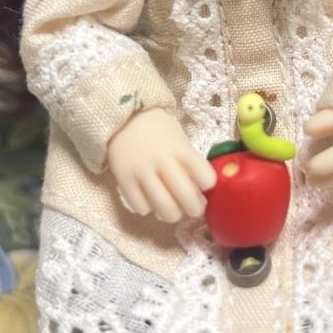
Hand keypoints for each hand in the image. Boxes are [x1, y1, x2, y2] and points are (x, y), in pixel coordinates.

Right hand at [107, 107, 216, 221]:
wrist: (124, 118)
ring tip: (173, 208)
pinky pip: (141, 207)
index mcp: (180, 149)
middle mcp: (162, 162)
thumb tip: (200, 191)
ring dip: (173, 214)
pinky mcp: (124, 180)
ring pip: (164, 209)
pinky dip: (148, 208)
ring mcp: (142, 172)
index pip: (205, 176)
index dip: (209, 185)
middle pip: (186, 198)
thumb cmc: (158, 130)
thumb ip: (189, 162)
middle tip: (194, 208)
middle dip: (195, 209)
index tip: (206, 185)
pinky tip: (150, 200)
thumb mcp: (180, 140)